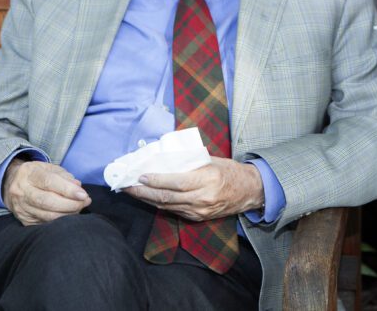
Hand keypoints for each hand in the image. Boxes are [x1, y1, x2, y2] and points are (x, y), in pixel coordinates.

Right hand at [2, 159, 90, 225]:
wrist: (11, 184)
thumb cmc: (36, 175)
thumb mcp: (49, 168)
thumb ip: (65, 176)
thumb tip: (78, 187)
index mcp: (28, 174)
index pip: (49, 182)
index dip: (68, 190)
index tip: (83, 195)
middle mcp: (21, 191)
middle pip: (47, 202)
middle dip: (70, 204)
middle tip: (85, 202)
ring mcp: (21, 207)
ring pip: (47, 215)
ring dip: (68, 214)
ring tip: (80, 208)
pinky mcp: (24, 220)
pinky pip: (45, 223)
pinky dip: (60, 221)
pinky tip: (69, 215)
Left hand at [125, 157, 263, 221]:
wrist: (249, 191)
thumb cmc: (230, 171)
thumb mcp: (212, 161)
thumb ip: (190, 162)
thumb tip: (164, 159)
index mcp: (207, 180)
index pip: (175, 182)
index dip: (156, 180)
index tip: (141, 175)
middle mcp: (202, 198)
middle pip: (166, 197)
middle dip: (143, 192)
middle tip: (126, 185)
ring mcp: (199, 211)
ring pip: (167, 206)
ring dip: (147, 199)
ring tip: (132, 191)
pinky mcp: (197, 218)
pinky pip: (174, 211)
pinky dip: (159, 204)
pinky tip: (149, 198)